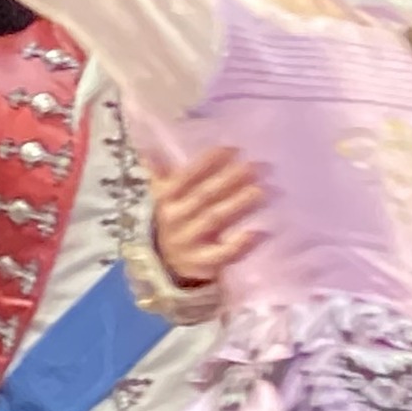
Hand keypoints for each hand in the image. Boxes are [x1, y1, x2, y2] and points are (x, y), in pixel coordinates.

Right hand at [149, 147, 267, 288]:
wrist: (165, 265)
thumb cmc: (174, 220)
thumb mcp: (164, 196)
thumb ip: (161, 172)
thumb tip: (149, 146)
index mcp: (166, 198)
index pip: (186, 177)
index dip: (207, 162)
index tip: (233, 149)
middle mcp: (176, 218)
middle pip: (206, 196)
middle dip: (232, 179)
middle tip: (259, 167)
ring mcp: (190, 241)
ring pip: (215, 219)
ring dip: (239, 204)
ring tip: (262, 190)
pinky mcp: (204, 263)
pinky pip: (223, 254)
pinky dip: (241, 245)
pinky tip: (261, 232)